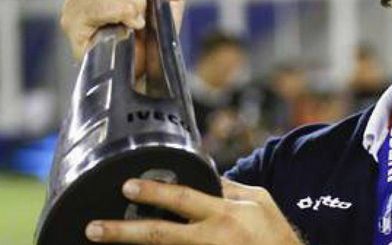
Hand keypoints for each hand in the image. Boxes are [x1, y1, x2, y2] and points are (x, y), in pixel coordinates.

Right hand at [60, 0, 191, 75]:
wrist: (151, 73)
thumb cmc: (153, 38)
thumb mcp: (170, 2)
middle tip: (143, 5)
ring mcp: (76, 10)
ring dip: (132, 0)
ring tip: (138, 19)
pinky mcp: (76, 29)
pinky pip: (97, 6)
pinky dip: (121, 11)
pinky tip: (130, 25)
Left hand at [85, 178, 303, 243]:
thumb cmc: (274, 234)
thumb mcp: (258, 202)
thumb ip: (229, 189)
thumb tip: (205, 176)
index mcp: (223, 214)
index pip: (183, 199)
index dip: (154, 193)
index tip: (128, 187)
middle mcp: (211, 238)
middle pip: (159, 235)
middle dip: (123, 232)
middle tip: (95, 228)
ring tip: (104, 243)